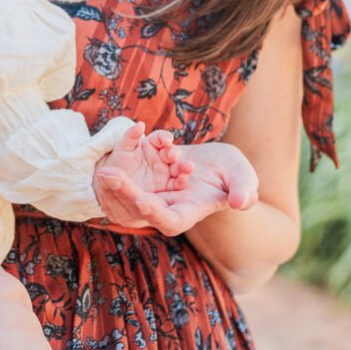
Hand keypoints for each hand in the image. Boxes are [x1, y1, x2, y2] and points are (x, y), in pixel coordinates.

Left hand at [95, 139, 257, 235]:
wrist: (220, 161)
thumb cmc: (235, 174)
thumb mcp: (243, 180)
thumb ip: (243, 191)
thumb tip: (240, 202)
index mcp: (189, 210)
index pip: (170, 221)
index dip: (156, 214)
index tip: (143, 201)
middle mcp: (167, 201)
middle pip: (143, 204)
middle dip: (125, 192)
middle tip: (110, 176)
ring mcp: (155, 185)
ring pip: (133, 184)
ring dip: (120, 177)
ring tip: (107, 168)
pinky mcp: (148, 167)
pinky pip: (137, 157)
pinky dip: (136, 143)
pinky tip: (138, 130)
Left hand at [96, 122, 192, 193]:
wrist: (115, 185)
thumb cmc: (117, 165)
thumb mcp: (122, 149)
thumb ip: (130, 136)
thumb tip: (141, 124)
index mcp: (151, 145)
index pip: (161, 138)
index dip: (164, 138)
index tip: (166, 140)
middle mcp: (161, 157)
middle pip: (172, 152)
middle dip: (174, 152)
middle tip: (173, 156)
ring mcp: (166, 171)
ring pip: (178, 166)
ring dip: (184, 166)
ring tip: (189, 167)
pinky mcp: (168, 185)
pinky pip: (177, 182)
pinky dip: (182, 180)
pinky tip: (183, 180)